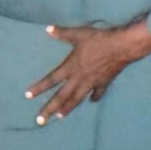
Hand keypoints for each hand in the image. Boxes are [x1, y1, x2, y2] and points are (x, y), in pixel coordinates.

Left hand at [25, 23, 150, 124]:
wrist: (123, 47)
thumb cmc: (99, 40)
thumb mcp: (79, 34)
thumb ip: (62, 33)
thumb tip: (48, 29)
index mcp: (71, 67)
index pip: (51, 80)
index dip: (39, 88)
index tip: (28, 96)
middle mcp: (79, 78)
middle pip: (61, 97)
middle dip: (49, 109)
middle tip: (40, 120)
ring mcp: (92, 83)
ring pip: (77, 99)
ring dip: (68, 108)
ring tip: (60, 117)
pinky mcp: (104, 83)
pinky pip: (97, 93)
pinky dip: (93, 98)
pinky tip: (91, 101)